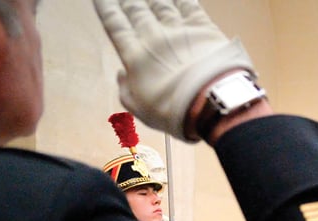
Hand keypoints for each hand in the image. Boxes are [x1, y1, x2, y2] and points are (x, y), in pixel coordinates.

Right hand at [94, 0, 256, 139]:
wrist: (211, 102)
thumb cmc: (174, 111)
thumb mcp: (141, 110)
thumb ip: (126, 91)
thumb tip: (121, 74)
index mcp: (135, 55)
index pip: (115, 25)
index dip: (106, 8)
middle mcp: (154, 36)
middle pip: (136, 10)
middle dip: (127, 1)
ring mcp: (179, 30)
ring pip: (161, 4)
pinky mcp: (204, 28)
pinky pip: (189, 6)